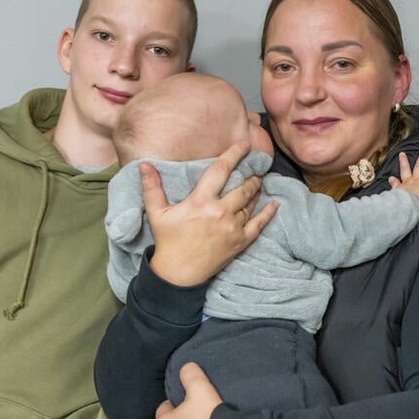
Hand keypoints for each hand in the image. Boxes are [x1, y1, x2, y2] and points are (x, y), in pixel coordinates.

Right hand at [143, 141, 278, 286]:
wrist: (179, 274)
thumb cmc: (167, 241)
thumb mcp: (157, 213)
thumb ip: (152, 187)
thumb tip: (144, 164)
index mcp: (201, 201)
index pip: (221, 170)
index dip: (234, 155)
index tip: (244, 144)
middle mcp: (220, 212)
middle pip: (242, 186)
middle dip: (251, 174)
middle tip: (255, 167)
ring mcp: (233, 227)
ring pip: (251, 203)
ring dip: (256, 190)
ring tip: (258, 182)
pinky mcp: (240, 241)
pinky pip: (259, 224)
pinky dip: (268, 213)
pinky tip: (275, 204)